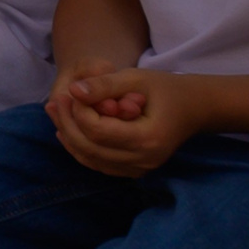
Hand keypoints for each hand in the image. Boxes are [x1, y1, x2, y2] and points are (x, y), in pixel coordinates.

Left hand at [51, 65, 203, 177]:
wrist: (193, 108)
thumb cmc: (165, 88)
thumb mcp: (135, 78)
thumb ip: (104, 84)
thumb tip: (72, 90)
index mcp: (148, 139)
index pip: (98, 131)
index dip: (78, 112)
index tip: (72, 92)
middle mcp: (144, 160)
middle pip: (89, 148)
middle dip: (67, 123)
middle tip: (55, 102)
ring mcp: (139, 169)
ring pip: (90, 159)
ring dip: (69, 136)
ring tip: (56, 112)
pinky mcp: (133, 170)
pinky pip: (98, 163)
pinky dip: (80, 147)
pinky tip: (68, 128)